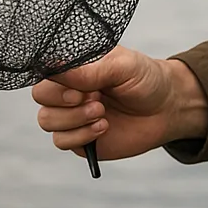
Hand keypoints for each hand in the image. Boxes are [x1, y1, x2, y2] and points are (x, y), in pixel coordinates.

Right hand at [32, 46, 207, 161]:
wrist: (166, 109)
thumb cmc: (146, 79)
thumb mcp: (123, 66)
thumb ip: (90, 70)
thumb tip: (54, 67)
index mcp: (78, 66)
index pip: (47, 70)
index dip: (57, 82)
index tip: (81, 88)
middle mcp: (70, 89)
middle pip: (41, 97)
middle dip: (64, 102)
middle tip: (96, 100)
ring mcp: (73, 114)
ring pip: (47, 121)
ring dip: (74, 120)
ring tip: (102, 113)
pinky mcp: (80, 138)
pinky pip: (61, 141)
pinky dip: (80, 136)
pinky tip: (104, 127)